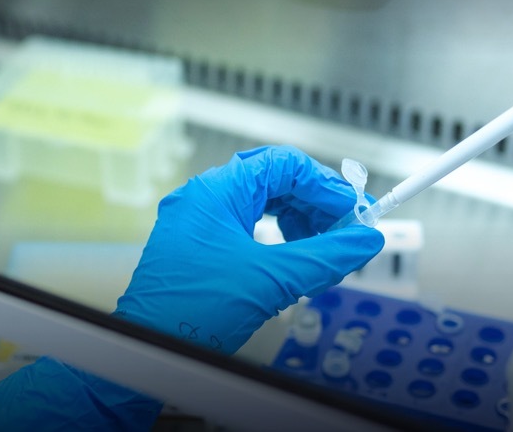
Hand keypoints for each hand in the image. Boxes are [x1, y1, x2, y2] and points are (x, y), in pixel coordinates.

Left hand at [0, 146, 382, 430]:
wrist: (149, 348)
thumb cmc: (192, 312)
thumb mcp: (272, 279)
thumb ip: (325, 257)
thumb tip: (364, 240)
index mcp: (215, 191)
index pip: (282, 164)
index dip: (323, 185)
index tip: (351, 211)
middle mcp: (202, 199)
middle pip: (272, 181)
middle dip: (312, 205)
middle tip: (342, 230)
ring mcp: (195, 223)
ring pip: (259, 204)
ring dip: (296, 222)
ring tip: (319, 249)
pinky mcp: (195, 248)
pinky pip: (243, 227)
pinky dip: (274, 239)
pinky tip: (290, 261)